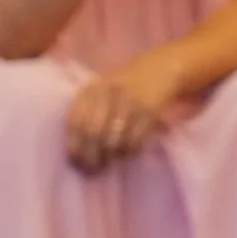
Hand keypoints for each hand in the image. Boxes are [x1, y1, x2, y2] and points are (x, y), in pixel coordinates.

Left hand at [63, 47, 187, 171]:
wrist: (162, 68)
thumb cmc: (126, 86)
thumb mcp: (102, 91)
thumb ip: (88, 113)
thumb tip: (78, 152)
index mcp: (91, 89)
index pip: (75, 122)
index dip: (74, 146)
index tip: (76, 162)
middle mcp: (107, 93)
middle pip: (93, 134)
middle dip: (92, 156)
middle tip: (94, 169)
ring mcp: (129, 100)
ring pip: (114, 140)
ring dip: (112, 157)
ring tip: (112, 162)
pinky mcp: (149, 109)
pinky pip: (134, 140)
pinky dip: (130, 151)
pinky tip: (129, 152)